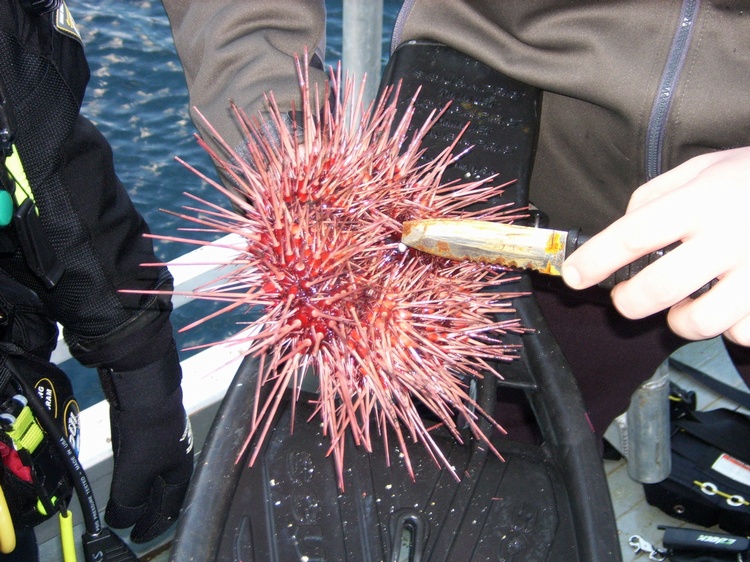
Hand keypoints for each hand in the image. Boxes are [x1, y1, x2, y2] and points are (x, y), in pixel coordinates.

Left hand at [100, 345, 193, 542]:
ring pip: (159, 476)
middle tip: (134, 522)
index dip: (152, 526)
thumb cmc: (147, 430)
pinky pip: (152, 460)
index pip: (169, 510)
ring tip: (131, 500)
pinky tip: (131, 468)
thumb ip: (128, 503)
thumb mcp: (133, 475)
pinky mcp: (160, 427)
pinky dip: (141, 473)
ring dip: (146, 492)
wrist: (147, 386)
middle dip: (151, 511)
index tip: (137, 536)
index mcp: (181, 473)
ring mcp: (172, 441)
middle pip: (167, 493)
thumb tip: (122, 521)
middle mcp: (181, 458)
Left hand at [562, 147, 749, 345]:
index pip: (634, 234)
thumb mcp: (706, 167)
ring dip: (680, 320)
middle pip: (658, 288)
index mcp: (703, 201)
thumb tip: (624, 226)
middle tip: (626, 297)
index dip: (595, 259)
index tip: (573, 276)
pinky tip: (734, 306)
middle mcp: (729, 237)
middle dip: (629, 301)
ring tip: (686, 303)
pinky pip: (743, 333)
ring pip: (700, 321)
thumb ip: (658, 194)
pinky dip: (731, 327)